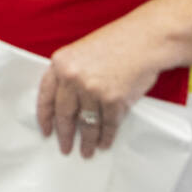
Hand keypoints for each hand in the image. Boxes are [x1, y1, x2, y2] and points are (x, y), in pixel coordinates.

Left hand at [35, 24, 161, 158]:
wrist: (146, 39)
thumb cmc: (117, 42)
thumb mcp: (81, 52)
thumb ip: (69, 73)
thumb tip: (65, 103)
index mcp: (60, 63)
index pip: (45, 96)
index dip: (44, 117)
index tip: (46, 131)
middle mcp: (72, 78)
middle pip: (64, 114)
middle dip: (64, 134)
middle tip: (65, 148)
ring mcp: (93, 90)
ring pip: (86, 123)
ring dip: (87, 141)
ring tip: (86, 151)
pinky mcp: (114, 100)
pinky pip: (108, 125)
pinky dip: (106, 137)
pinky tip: (104, 143)